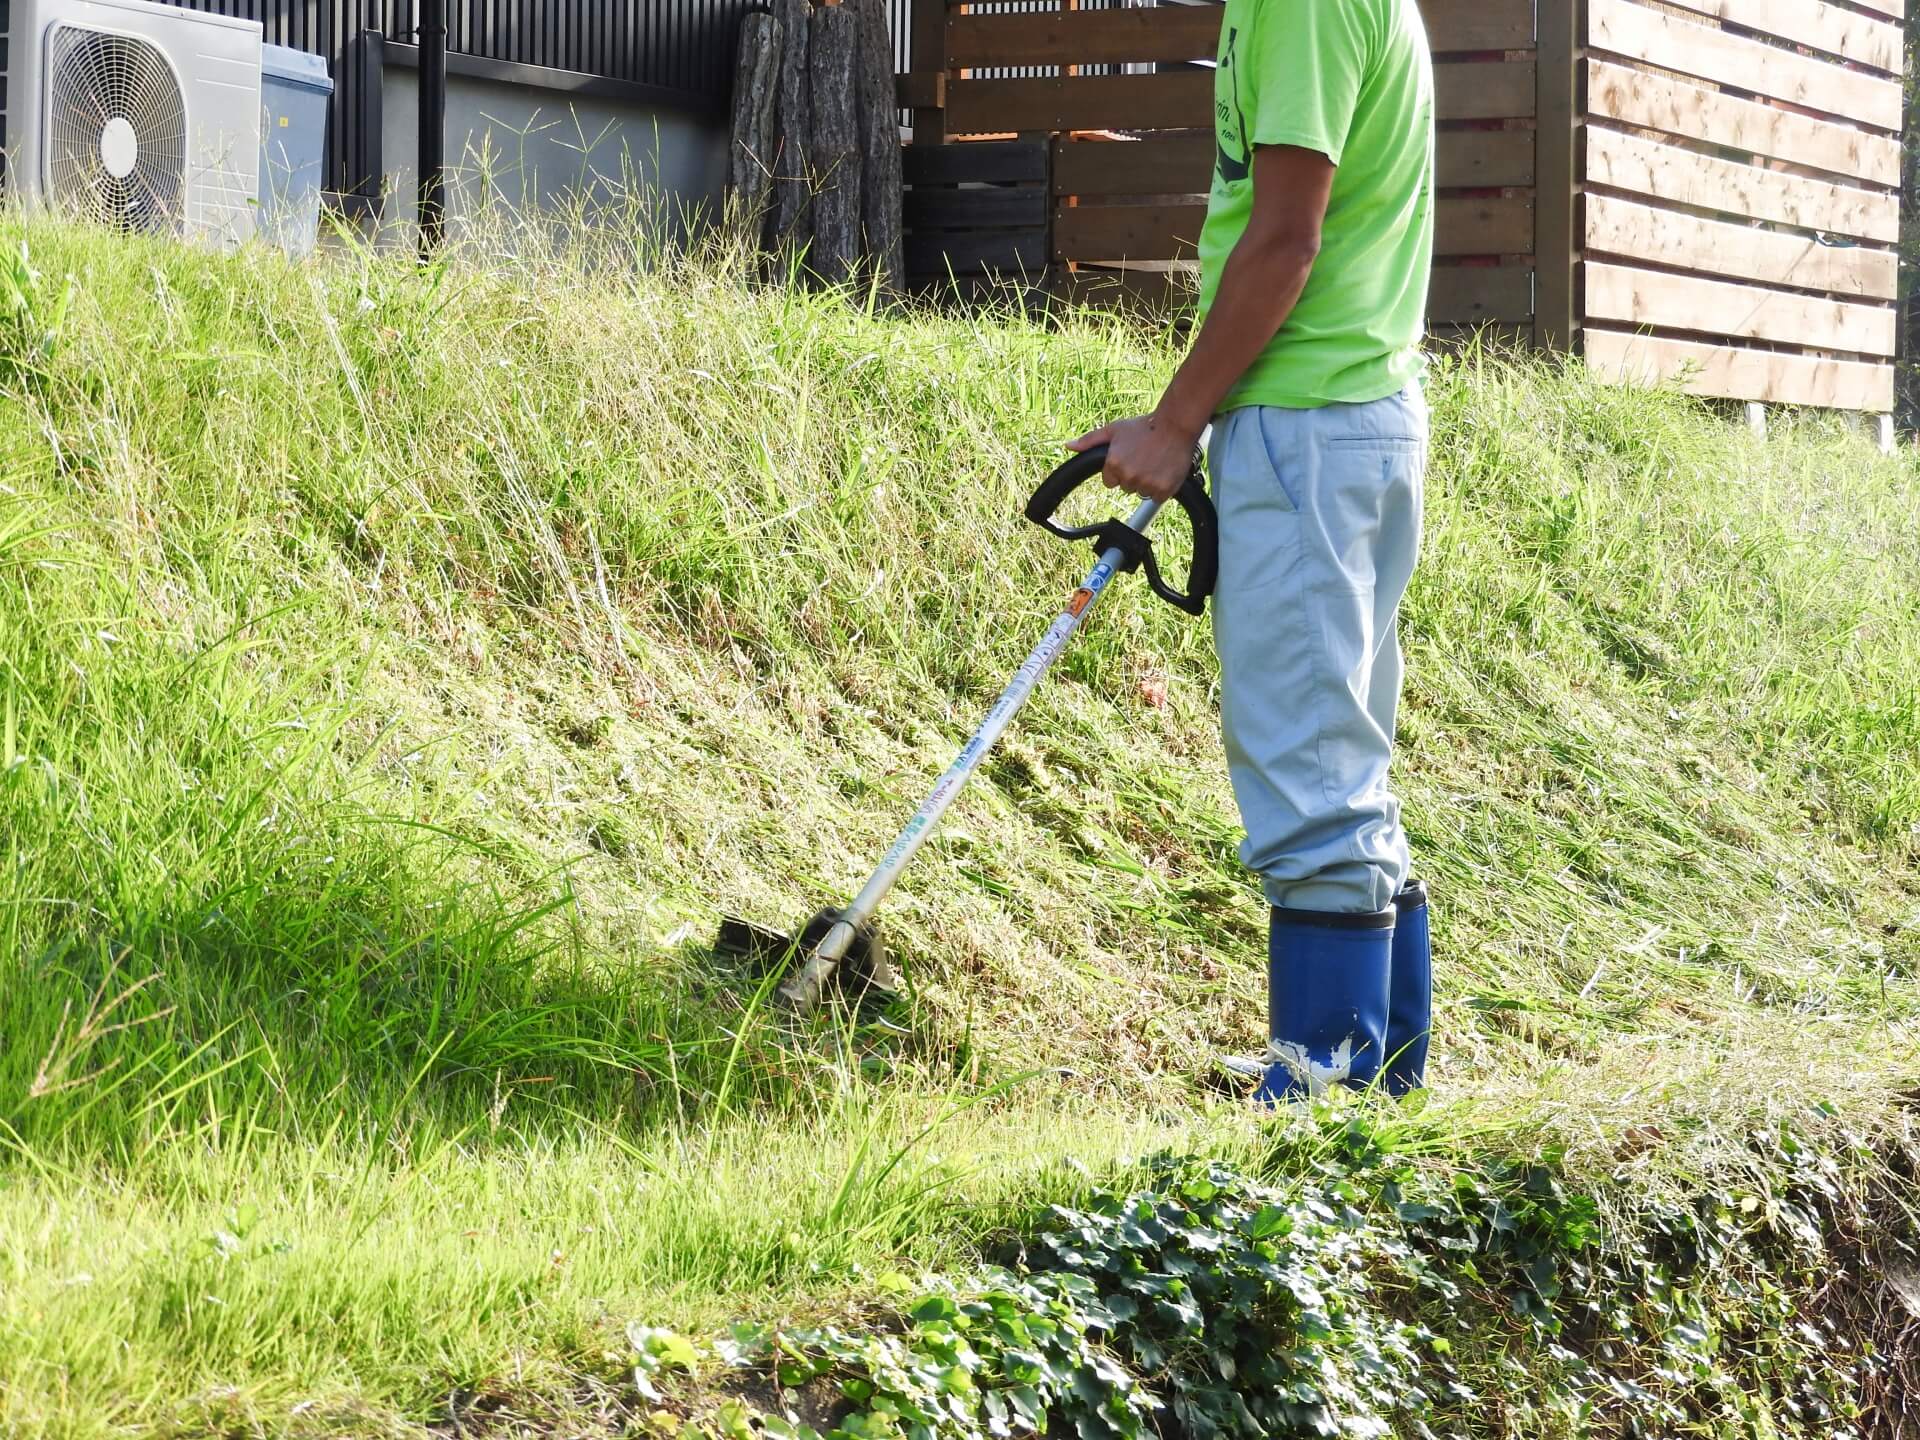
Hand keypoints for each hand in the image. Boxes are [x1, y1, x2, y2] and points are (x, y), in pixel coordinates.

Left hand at [1067, 412, 1199, 501]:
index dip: (1119, 472)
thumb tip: (1069, 446)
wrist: (1175, 425)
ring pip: (1142, 493)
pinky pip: (1157, 498)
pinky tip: (1164, 471)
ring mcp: (1146, 483)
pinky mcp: (1163, 489)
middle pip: (1126, 488)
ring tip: (1156, 463)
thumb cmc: (1144, 426)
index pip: (1109, 482)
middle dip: (1134, 476)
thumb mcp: (1114, 429)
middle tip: (1145, 458)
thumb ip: (1090, 440)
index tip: (1130, 459)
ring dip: (1148, 483)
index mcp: (1113, 463)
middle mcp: (1129, 475)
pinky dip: (1162, 488)